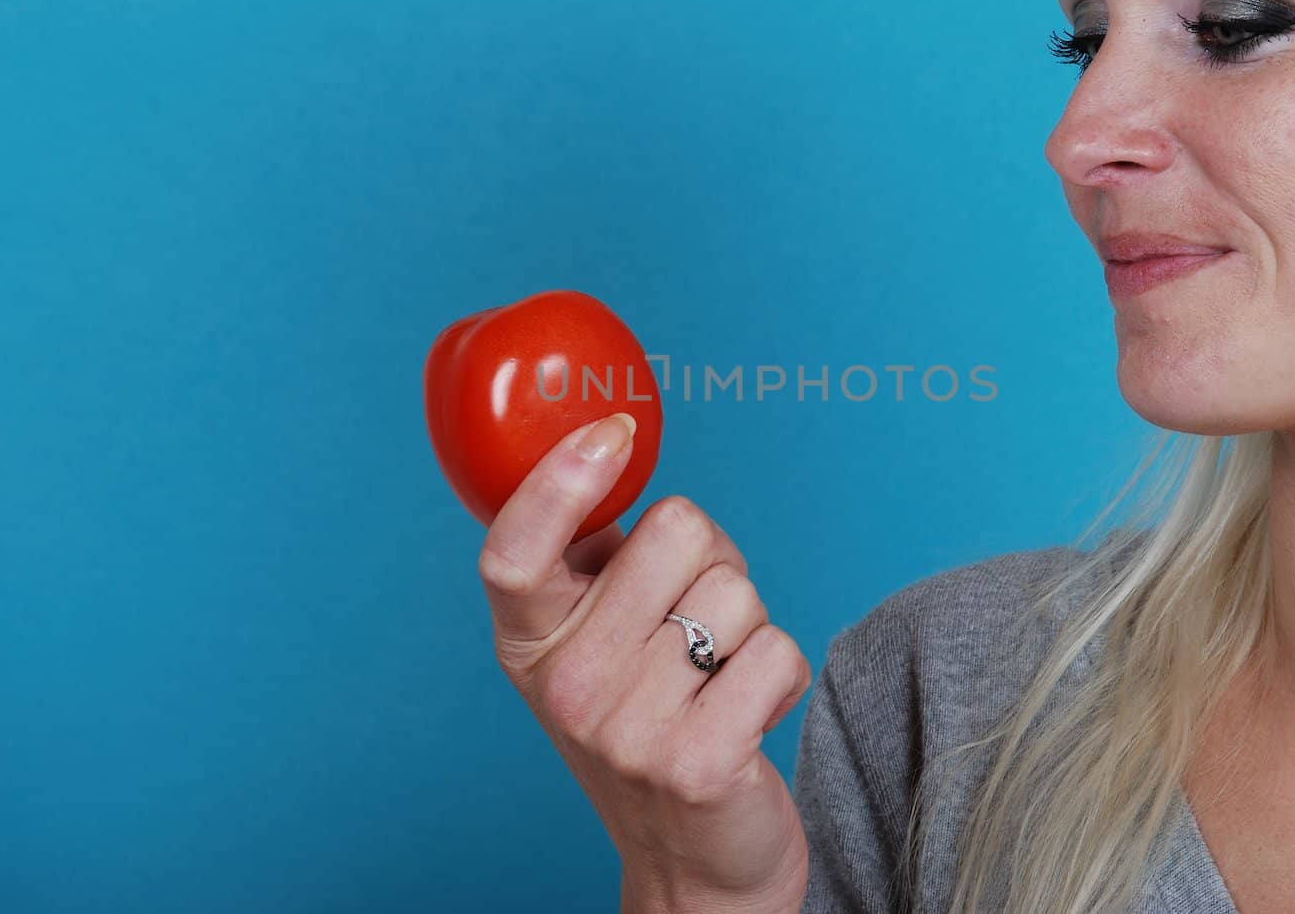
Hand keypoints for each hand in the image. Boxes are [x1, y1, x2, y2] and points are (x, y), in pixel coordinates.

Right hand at [479, 412, 813, 912]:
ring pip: (737, 590)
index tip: (611, 431)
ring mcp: (628, 731)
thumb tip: (613, 447)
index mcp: (530, 643)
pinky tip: (749, 713)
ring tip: (719, 678)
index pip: (513, 550)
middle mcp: (568, 686)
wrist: (693, 863)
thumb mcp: (598, 644)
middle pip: (674, 532)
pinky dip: (781, 674)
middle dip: (710, 558)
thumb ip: (597, 562)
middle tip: (695, 619)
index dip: (558, 479)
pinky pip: (778, 650)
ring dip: (749, 623)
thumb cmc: (655, 722)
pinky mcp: (700, 765)